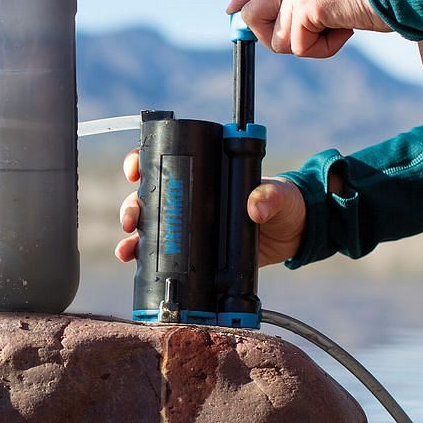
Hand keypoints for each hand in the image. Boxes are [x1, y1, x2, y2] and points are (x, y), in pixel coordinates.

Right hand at [114, 150, 307, 267]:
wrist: (294, 234)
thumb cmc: (285, 203)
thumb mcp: (280, 195)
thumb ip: (270, 196)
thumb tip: (256, 208)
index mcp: (204, 174)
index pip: (163, 160)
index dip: (141, 161)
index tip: (135, 170)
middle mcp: (191, 197)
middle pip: (148, 195)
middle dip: (132, 206)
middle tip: (132, 218)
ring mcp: (190, 224)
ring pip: (149, 225)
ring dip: (133, 235)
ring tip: (128, 247)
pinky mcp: (194, 250)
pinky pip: (161, 252)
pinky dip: (143, 257)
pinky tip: (134, 262)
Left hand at [226, 0, 388, 57]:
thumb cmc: (380, 0)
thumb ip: (306, 7)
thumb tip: (273, 27)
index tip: (233, 9)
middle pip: (250, 14)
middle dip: (269, 38)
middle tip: (305, 37)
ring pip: (275, 40)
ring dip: (305, 47)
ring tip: (335, 27)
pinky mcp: (308, 6)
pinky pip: (298, 47)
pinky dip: (323, 50)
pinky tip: (344, 30)